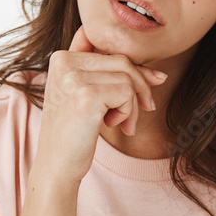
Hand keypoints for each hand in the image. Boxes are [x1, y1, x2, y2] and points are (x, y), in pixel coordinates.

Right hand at [34, 24, 167, 185]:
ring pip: (128, 78)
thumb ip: (112, 76)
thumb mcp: (87, 95)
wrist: (56, 165)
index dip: (132, 68)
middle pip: (122, 61)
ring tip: (120, 123)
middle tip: (132, 116)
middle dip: (138, 89)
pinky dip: (128, 112)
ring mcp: (73, 78)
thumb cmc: (74, 132)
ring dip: (132, 105)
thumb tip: (159, 74)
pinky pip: (127, 93)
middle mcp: (63, 61)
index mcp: (61, 57)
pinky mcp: (86, 96)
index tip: (146, 84)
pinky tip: (113, 126)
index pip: (110, 50)